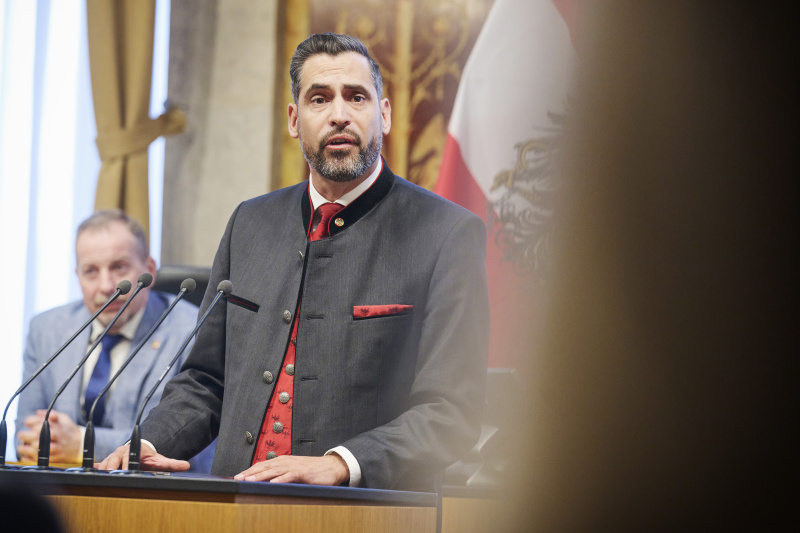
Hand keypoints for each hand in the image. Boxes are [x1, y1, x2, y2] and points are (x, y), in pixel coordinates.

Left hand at [16, 409, 81, 462]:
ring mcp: (57, 448)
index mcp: (58, 426)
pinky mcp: (56, 458)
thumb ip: (51, 414)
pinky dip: (32, 459)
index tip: (27, 423)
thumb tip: (37, 412)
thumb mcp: (64, 418)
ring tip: (21, 447)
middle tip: (21, 435)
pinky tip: (26, 457)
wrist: (81, 444)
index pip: (42, 422)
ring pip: (41, 449)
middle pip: (40, 435)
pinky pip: (42, 460)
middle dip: (27, 435)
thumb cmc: (69, 430)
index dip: (32, 421)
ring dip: (28, 449)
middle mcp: (57, 437)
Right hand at [96, 441, 190, 471]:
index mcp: (132, 451)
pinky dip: (95, 469)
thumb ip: (172, 463)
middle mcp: (120, 452)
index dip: (125, 464)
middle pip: (112, 461)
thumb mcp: (160, 460)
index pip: (127, 457)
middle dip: (111, 469)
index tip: (123, 470)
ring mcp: (112, 456)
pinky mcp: (106, 461)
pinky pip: (98, 465)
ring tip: (101, 481)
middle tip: (111, 478)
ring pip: (104, 463)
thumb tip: (186, 465)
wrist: (140, 450)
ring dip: (102, 471)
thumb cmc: (149, 457)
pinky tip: (92, 476)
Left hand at [234, 454, 348, 484]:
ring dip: (261, 476)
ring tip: (249, 481)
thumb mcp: (293, 471)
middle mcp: (286, 461)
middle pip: (264, 467)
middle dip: (250, 473)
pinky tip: (273, 483)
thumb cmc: (312, 470)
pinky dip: (281, 479)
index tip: (237, 477)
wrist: (331, 466)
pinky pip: (290, 476)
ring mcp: (294, 466)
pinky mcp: (303, 472)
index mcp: (282, 461)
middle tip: (237, 479)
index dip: (249, 470)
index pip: (262, 465)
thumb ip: (281, 475)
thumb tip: (266, 482)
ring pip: (274, 471)